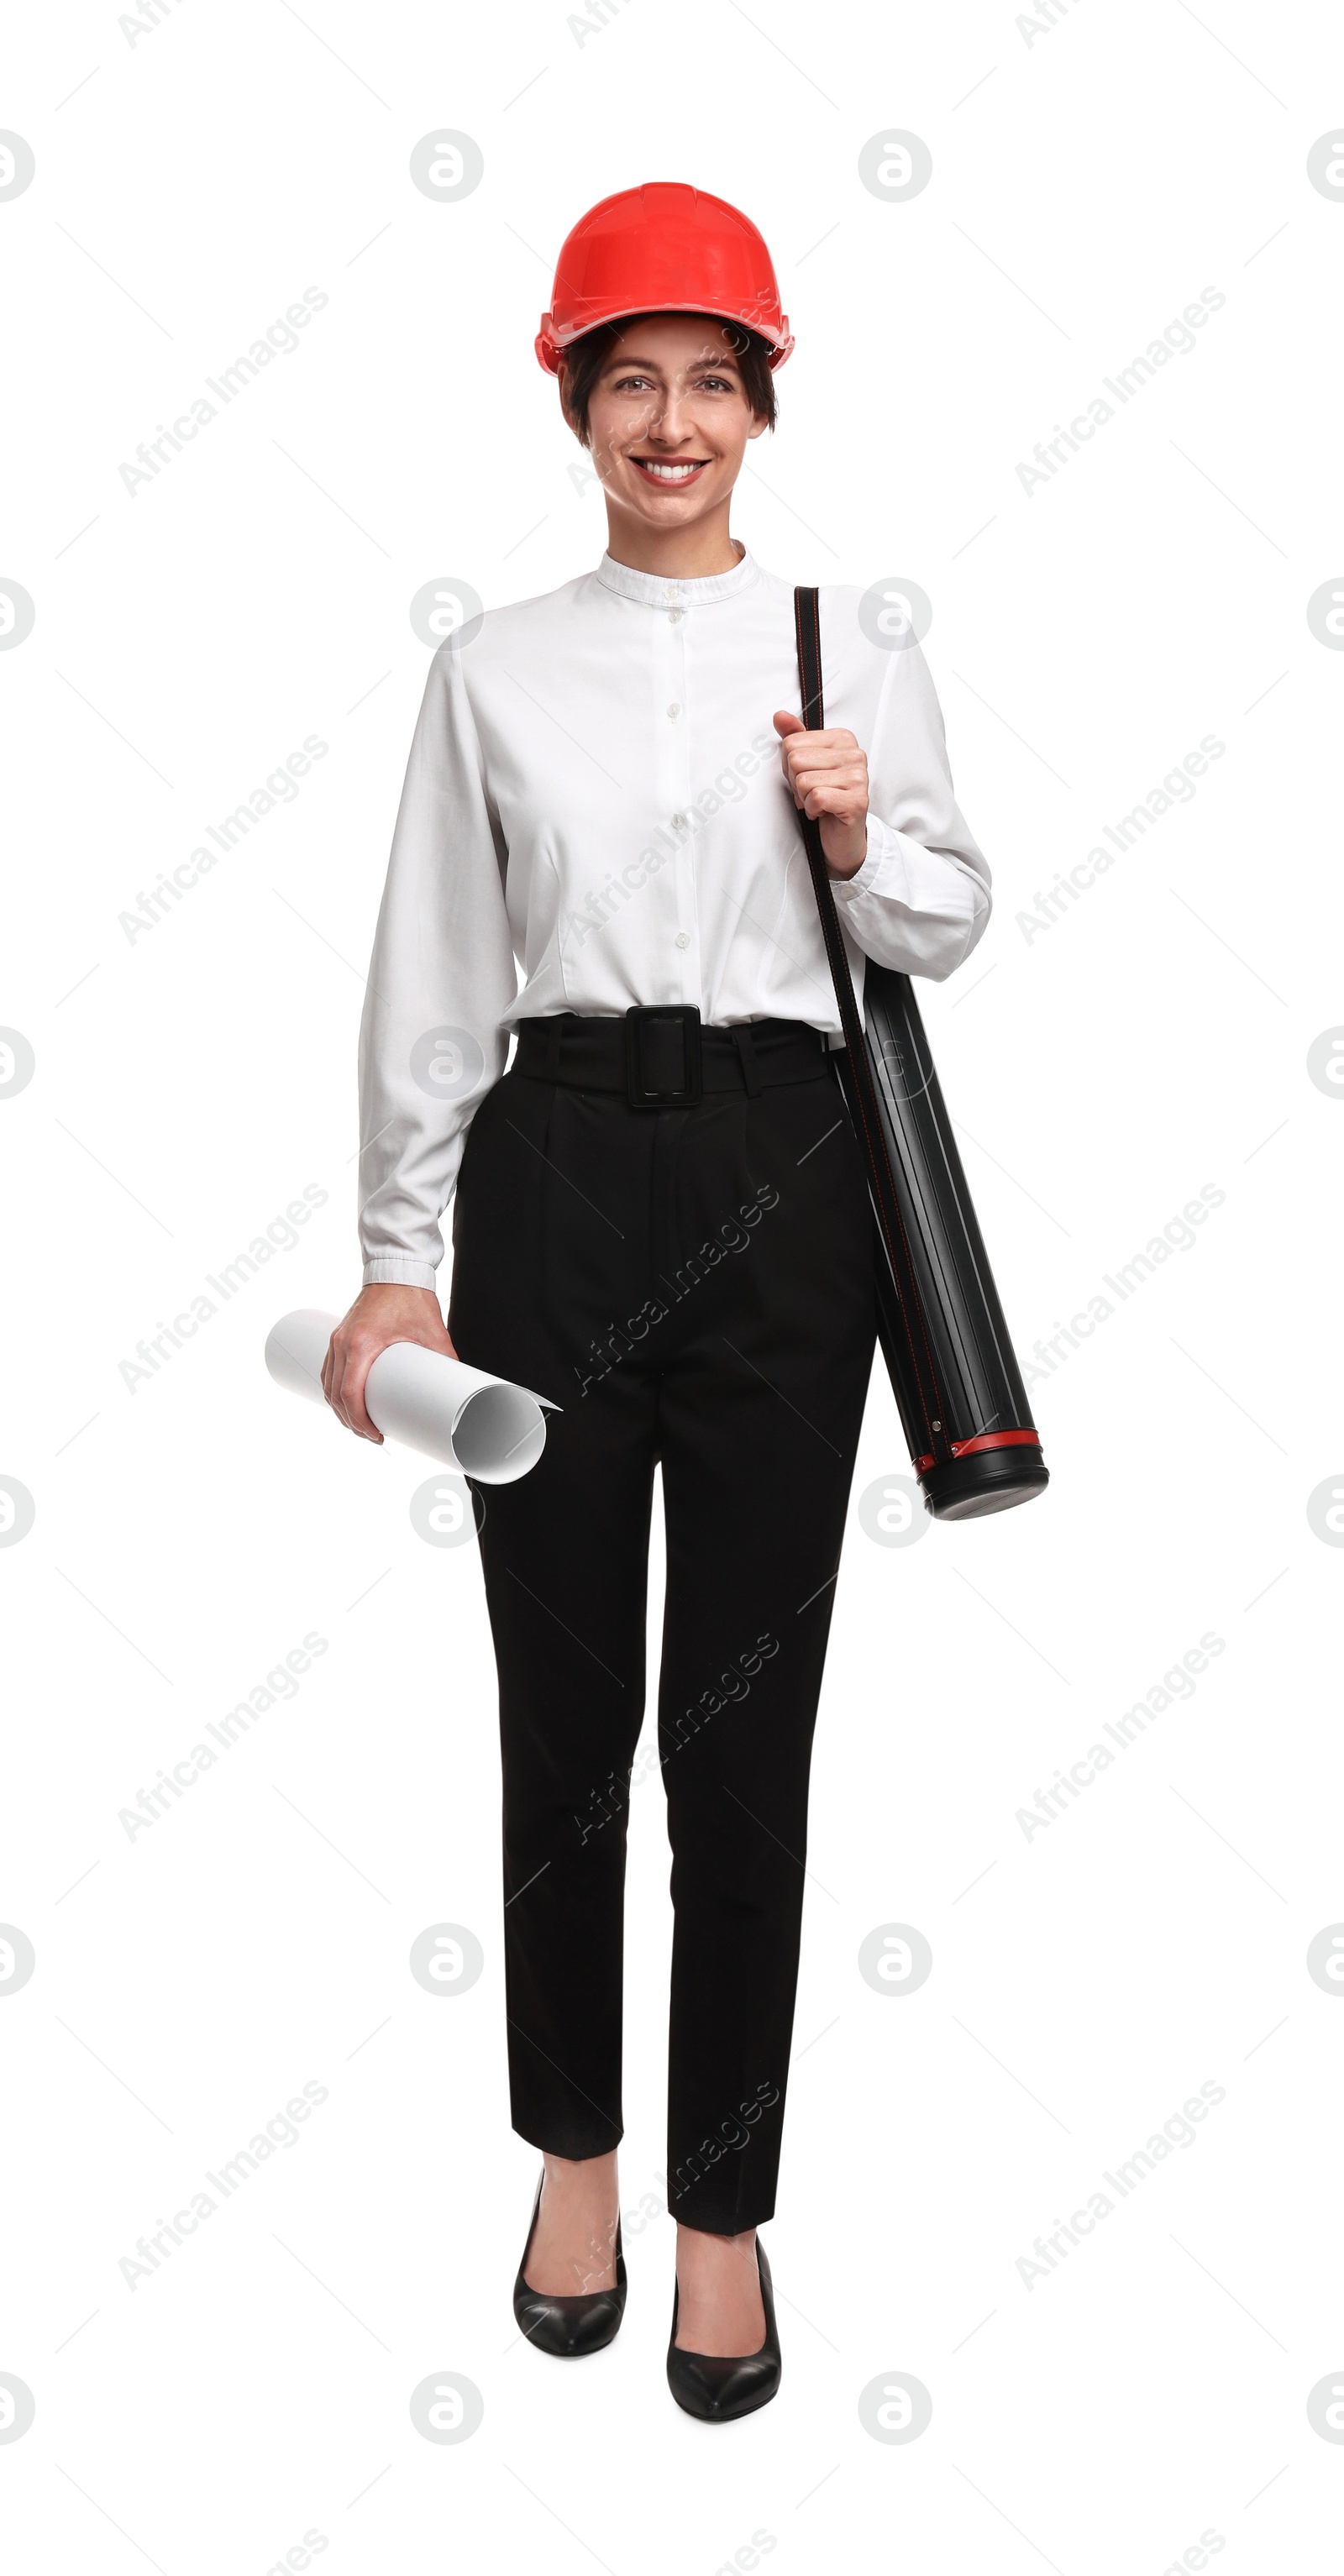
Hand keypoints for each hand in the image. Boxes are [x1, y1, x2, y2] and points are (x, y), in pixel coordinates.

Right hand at [321, 1284, 455, 1441]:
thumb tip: (456, 1389)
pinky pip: (328, 1371)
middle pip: (335, 1396)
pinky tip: (345, 1403)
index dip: (360, 1421)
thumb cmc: (411, 1297)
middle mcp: (342, 1343)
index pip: (349, 1394)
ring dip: (340, 1410)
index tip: (376, 1435)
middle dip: (351, 1422)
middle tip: (373, 1436)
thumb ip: (445, 1361)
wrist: (396, 1270)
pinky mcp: (338, 1337)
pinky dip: (334, 1391)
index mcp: (361, 1345)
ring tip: (361, 1426)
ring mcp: (336, 1340)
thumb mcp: (432, 1332)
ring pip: (327, 1385)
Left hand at [773, 710, 869, 878]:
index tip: (806, 778)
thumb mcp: (806, 765)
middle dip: (795, 782)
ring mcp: (859, 777)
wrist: (842, 838)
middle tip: (811, 794)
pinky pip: (816, 797)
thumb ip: (794, 738)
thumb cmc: (824, 799)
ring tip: (818, 803)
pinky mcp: (857, 801)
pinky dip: (812, 810)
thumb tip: (779, 716)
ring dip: (804, 798)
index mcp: (843, 738)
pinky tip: (823, 813)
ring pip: (803, 779)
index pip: (792, 743)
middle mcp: (855, 754)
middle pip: (795, 759)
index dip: (789, 767)